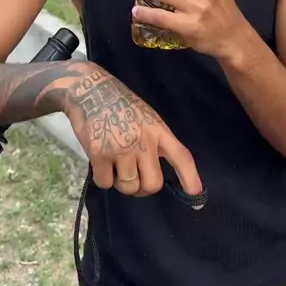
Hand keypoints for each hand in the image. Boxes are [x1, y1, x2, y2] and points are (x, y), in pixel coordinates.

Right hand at [62, 63, 202, 198]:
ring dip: (122, 183)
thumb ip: (154, 141)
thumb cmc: (119, 103)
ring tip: (115, 166)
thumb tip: (153, 172)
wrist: (89, 89)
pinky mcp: (100, 154)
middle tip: (135, 179)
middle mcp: (143, 141)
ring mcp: (122, 149)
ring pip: (129, 187)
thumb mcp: (146, 117)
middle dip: (143, 188)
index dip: (190, 177)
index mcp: (158, 130)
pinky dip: (103, 178)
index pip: (180, 156)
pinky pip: (105, 183)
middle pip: (153, 184)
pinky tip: (101, 162)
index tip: (196, 195)